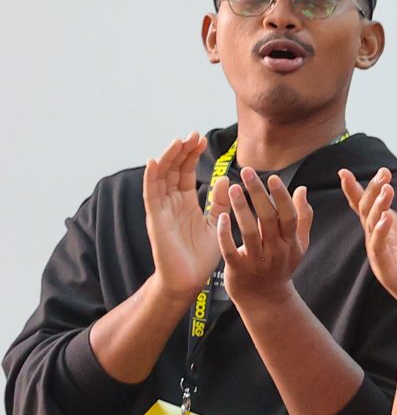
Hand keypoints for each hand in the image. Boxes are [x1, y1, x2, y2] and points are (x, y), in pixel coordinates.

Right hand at [141, 134, 219, 301]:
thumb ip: (220, 201)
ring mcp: (162, 210)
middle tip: (192, 135)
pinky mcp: (156, 219)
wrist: (190, 280)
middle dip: (181, 152)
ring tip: (178, 141)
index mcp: (185, 204)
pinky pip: (151, 195)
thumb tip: (226, 179)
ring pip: (161, 178)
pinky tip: (154, 162)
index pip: (185, 174)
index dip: (192, 156)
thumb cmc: (202, 255)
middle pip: (172, 171)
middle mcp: (171, 204)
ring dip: (168, 159)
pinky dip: (151, 178)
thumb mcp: (217, 222)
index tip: (202, 140)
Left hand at [215, 170, 312, 308]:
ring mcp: (257, 260)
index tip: (272, 177)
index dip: (281, 196)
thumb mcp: (298, 244)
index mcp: (291, 241)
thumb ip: (303, 217)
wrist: (265, 299)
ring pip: (249, 231)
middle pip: (268, 218)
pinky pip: (230, 249)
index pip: (288, 215)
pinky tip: (221, 216)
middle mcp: (276, 250)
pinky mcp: (238, 269)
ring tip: (231, 188)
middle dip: (258, 193)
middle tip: (246, 172)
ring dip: (241, 208)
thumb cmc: (280, 267)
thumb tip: (302, 190)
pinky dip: (225, 233)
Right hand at [339, 168, 396, 316]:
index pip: (364, 205)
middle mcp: (377, 238)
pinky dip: (381, 232)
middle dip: (372, 191)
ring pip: (371, 226)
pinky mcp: (387, 268)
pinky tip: (386, 220)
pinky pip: (380, 248)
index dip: (354, 189)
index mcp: (385, 227)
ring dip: (378, 207)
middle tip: (382, 174)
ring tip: (386, 190)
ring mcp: (380, 253)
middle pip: (367, 210)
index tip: (344, 171)